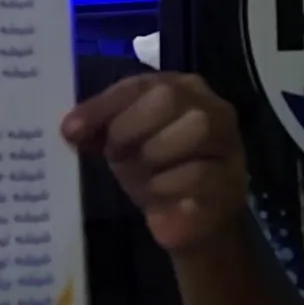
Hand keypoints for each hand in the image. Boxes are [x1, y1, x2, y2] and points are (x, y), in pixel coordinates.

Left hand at [62, 72, 247, 253]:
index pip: (137, 85)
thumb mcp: (123, 144)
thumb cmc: (156, 170)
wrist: (192, 219)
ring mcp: (228, 142)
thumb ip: (99, 129)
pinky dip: (170, 190)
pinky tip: (161, 200)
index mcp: (178, 88)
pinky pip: (200, 177)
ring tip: (144, 181)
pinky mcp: (232, 179)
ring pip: (193, 131)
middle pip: (167, 99)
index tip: (71, 130)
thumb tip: (71, 128)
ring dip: (154, 162)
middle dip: (131, 130)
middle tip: (118, 157)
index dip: (103, 106)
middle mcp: (209, 105)